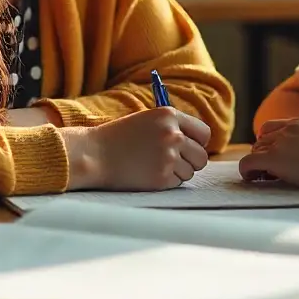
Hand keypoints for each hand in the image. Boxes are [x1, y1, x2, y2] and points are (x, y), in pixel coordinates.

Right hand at [65, 107, 210, 190]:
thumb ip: (173, 127)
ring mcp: (168, 157)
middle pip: (201, 156)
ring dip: (177, 172)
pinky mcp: (161, 178)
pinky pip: (177, 183)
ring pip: (190, 172)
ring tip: (154, 165)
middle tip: (174, 162)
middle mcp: (173, 135)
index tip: (189, 147)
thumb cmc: (119, 137)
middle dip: (191, 161)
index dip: (198, 142)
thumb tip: (198, 142)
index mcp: (169, 116)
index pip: (204, 133)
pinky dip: (166, 181)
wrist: (95, 155)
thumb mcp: (147, 120)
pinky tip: (147, 174)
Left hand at [239, 116, 298, 189]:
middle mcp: (288, 128)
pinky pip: (249, 162)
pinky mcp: (273, 157)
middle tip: (267, 170)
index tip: (272, 155)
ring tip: (262, 177)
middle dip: (262, 153)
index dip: (269, 141)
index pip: (274, 127)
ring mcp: (280, 142)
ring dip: (257, 163)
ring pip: (256, 150)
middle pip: (262, 138)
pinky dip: (247, 171)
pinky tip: (251, 179)